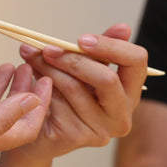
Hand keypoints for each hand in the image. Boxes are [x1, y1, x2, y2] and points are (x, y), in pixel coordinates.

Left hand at [5, 24, 147, 163]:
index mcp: (130, 94)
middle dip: (74, 59)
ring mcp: (100, 131)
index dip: (111, 45)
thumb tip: (124, 27)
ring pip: (75, 88)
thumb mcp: (84, 68)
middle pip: (107, 79)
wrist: (37, 132)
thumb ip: (102, 50)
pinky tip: (30, 81)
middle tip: (48, 48)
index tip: (81, 39)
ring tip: (31, 56)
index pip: (137, 61)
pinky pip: (57, 103)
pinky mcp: (76, 138)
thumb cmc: (64, 94)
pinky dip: (41, 88)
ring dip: (49, 68)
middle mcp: (122, 117)